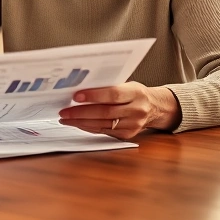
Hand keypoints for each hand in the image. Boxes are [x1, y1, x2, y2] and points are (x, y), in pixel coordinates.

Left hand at [58, 82, 180, 139]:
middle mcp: (136, 110)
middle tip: (64, 111)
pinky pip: (104, 132)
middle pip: (105, 112)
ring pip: (103, 124)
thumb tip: (80, 89)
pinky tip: (78, 124)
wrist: (155, 108)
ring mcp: (133, 125)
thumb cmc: (135, 93)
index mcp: (136, 93)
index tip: (76, 96)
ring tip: (66, 118)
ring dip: (81, 122)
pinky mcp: (128, 135)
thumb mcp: (127, 84)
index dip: (94, 95)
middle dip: (81, 112)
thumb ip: (108, 87)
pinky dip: (89, 127)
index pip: (113, 94)